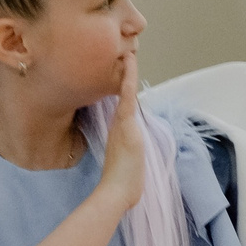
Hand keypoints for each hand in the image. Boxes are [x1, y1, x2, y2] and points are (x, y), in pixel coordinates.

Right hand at [99, 50, 146, 212]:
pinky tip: (129, 63)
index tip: (124, 71)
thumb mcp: (126, 167)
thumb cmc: (121, 184)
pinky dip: (128, 79)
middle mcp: (120, 125)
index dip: (124, 89)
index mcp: (121, 133)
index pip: (124, 107)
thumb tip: (129, 158)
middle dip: (124, 76)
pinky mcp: (125, 122)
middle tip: (124, 55)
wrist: (116, 191)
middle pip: (123, 96)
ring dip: (126, 73)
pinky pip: (127, 96)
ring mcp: (122, 123)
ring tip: (127, 54)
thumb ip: (128, 158)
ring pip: (125, 92)